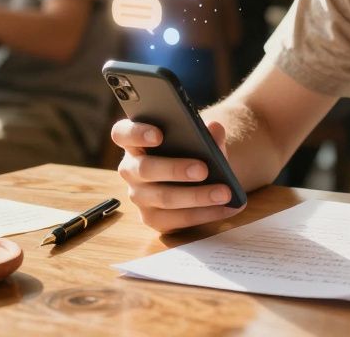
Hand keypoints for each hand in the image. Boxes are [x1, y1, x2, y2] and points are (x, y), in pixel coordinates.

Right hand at [112, 118, 245, 232]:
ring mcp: (140, 196)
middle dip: (175, 169)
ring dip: (197, 196)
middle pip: (145, 168)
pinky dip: (206, 214)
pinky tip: (227, 208)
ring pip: (164, 197)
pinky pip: (178, 219)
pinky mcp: (153, 219)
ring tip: (224, 192)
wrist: (198, 175)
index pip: (122, 134)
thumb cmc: (191, 151)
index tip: (159, 134)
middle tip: (203, 169)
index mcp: (134, 142)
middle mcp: (131, 169)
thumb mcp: (199, 139)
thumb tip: (215, 128)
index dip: (137, 133)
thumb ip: (207, 133)